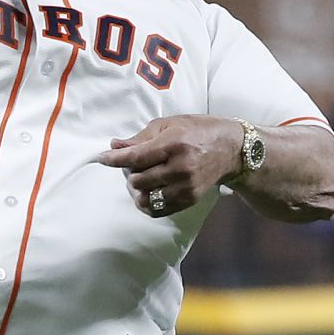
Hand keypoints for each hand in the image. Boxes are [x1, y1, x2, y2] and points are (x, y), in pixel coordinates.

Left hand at [99, 115, 243, 216]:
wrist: (231, 150)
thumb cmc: (197, 131)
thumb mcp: (169, 125)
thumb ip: (140, 137)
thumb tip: (114, 146)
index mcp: (174, 144)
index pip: (135, 157)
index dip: (114, 159)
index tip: (102, 159)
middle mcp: (180, 167)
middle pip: (137, 179)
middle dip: (128, 171)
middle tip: (132, 163)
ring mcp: (185, 187)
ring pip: (145, 197)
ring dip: (136, 188)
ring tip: (139, 178)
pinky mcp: (189, 200)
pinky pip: (158, 210)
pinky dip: (147, 202)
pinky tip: (148, 191)